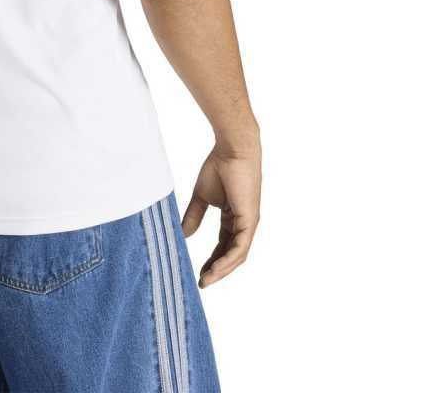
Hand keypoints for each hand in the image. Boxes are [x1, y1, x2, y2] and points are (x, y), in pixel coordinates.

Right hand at [181, 138, 260, 287]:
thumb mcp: (201, 197)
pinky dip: (227, 261)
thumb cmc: (219, 167)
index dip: (212, 259)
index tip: (198, 270)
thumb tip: (183, 234)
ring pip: (236, 256)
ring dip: (221, 270)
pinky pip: (240, 248)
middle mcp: (243, 223)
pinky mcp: (250, 221)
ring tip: (205, 281)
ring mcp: (248, 224)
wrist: (231, 150)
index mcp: (233, 217)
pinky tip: (214, 270)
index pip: (223, 245)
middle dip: (216, 269)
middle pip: (230, 254)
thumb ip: (194, 216)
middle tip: (201, 282)